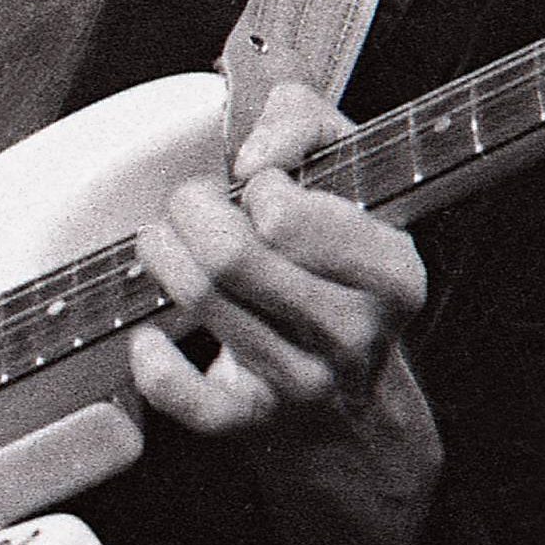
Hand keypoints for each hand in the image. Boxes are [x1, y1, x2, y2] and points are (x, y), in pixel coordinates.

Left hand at [124, 80, 444, 544]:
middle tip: (193, 205)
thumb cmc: (338, 269)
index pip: (288, 216)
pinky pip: (180, 392)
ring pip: (202, 301)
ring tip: (169, 243)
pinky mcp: (252, 423)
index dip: (259, 187)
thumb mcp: (348, 178)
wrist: (352, 403)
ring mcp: (303, 383)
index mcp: (393, 274)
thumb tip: (255, 155)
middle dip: (192, 210)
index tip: (263, 190)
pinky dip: (151, 355)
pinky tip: (154, 331)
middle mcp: (354, 334)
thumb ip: (305, 122)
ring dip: (164, 256)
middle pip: (232, 257)